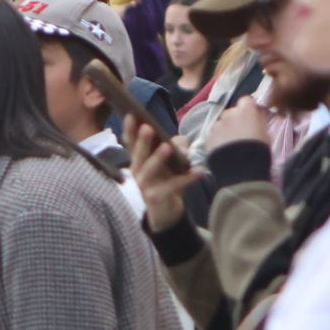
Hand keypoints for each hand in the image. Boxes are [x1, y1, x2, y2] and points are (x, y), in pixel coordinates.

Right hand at [124, 116, 201, 234]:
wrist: (165, 214)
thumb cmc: (164, 183)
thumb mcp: (168, 164)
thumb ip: (174, 148)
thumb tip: (181, 139)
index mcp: (137, 161)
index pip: (130, 143)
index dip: (129, 130)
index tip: (131, 115)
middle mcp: (137, 172)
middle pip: (138, 155)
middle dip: (142, 141)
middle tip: (147, 128)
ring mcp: (144, 186)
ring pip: (150, 170)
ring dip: (158, 158)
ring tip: (167, 148)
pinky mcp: (155, 198)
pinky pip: (172, 186)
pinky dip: (187, 178)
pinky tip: (200, 172)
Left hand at [206, 96, 274, 152]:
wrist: (240, 168)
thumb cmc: (258, 150)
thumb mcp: (266, 133)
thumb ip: (260, 120)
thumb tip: (259, 114)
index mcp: (246, 111)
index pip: (246, 100)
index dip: (248, 107)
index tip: (251, 115)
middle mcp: (229, 114)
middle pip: (232, 112)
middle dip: (236, 119)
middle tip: (241, 133)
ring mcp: (217, 125)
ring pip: (221, 124)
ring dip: (225, 130)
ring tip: (231, 144)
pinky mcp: (208, 137)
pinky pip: (213, 135)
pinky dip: (217, 140)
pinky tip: (223, 150)